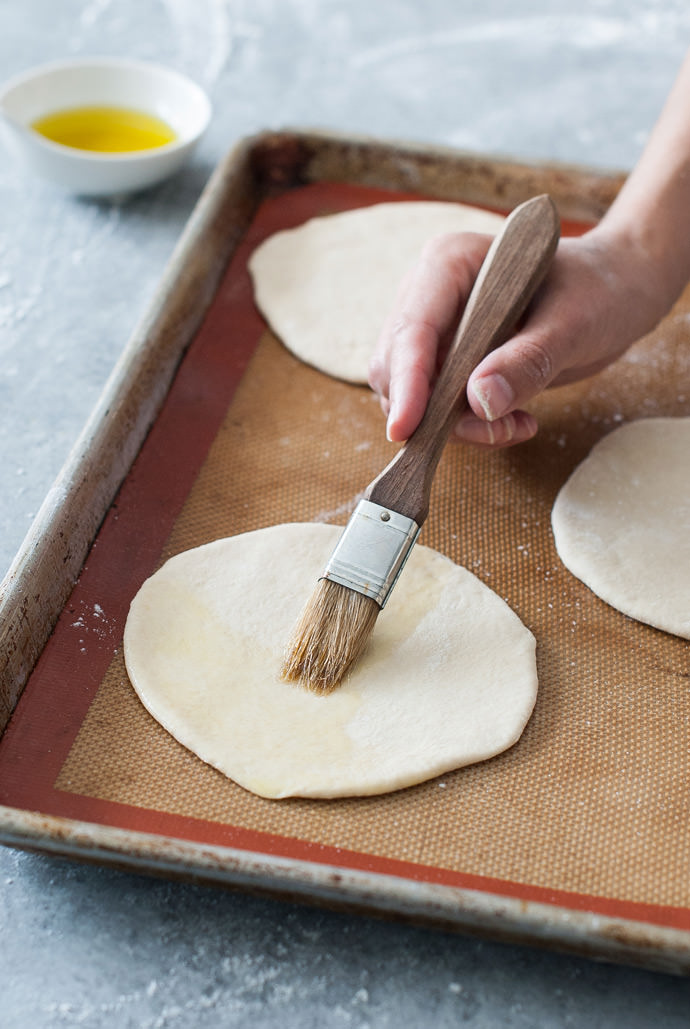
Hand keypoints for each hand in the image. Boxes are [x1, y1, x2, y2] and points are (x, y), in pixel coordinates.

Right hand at [368, 226, 665, 447]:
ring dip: (456, 426)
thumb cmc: (598, 291)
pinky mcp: (446, 361)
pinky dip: (469, 427)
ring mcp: (434, 329)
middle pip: (397, 366)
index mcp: (450, 264)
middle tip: (496, 430)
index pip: (412, 328)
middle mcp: (429, 294)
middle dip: (434, 412)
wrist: (615, 293)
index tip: (406, 429)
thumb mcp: (574, 324)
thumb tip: (478, 401)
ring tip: (516, 424)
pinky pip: (435, 408)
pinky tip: (516, 421)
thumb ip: (527, 361)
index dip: (406, 381)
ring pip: (411, 394)